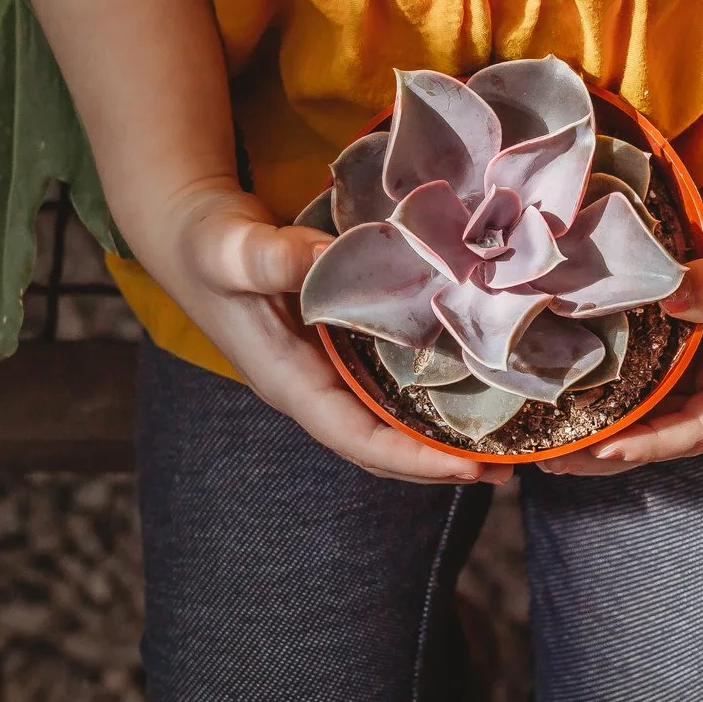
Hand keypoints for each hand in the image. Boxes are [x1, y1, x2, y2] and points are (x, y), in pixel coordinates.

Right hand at [131, 180, 504, 484]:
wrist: (193, 233)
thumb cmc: (207, 246)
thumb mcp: (232, 251)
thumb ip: (272, 258)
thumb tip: (324, 258)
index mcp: (290, 383)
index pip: (356, 440)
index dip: (412, 460)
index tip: (468, 468)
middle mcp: (312, 389)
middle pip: (382, 447)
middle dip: (441, 465)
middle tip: (508, 468)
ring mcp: (326, 373)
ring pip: (389, 422)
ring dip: (442, 437)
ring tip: (505, 442)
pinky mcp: (339, 349)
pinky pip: (389, 386)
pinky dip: (429, 396)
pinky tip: (473, 385)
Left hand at [539, 177, 702, 476]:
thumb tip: (674, 299)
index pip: (701, 429)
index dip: (653, 442)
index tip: (607, 448)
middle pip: (662, 434)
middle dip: (609, 450)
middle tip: (553, 459)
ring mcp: (693, 368)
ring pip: (640, 413)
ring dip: (595, 427)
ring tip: (541, 440)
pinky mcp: (668, 344)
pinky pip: (629, 374)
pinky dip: (596, 386)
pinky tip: (555, 391)